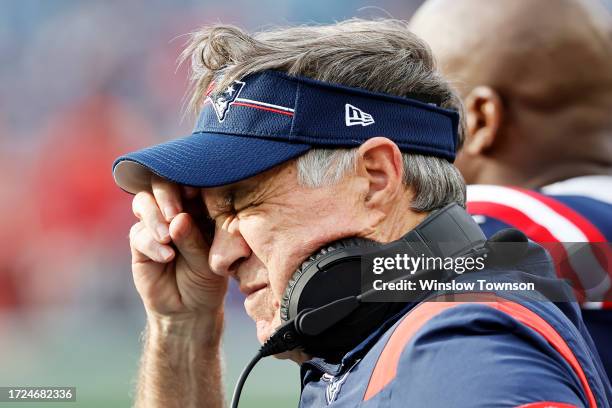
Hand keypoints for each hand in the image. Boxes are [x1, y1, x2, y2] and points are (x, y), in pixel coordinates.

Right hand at [129, 176, 227, 320]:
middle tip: (175, 214)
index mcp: (199, 205)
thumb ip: (193, 238)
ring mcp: (155, 223)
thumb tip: (178, 218)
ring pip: (144, 203)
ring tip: (168, 237)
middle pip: (161, 184)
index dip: (188, 180)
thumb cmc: (207, 280)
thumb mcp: (207, 260)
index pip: (191, 181)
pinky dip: (152, 243)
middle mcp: (175, 209)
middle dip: (166, 195)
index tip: (193, 191)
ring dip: (154, 216)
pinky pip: (139, 234)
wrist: (189, 309)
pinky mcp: (140, 242)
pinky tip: (166, 256)